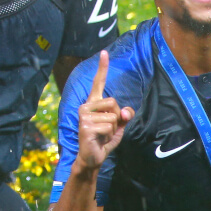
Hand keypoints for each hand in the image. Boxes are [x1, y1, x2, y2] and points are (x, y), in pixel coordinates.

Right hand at [76, 51, 133, 170]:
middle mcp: (86, 106)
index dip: (102, 68)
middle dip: (117, 117)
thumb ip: (124, 115)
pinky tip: (99, 139)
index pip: (98, 83)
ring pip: (113, 116)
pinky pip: (109, 126)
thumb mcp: (119, 125)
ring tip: (103, 135)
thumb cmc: (104, 139)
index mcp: (94, 103)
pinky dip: (109, 135)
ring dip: (113, 128)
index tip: (105, 53)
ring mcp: (84, 116)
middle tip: (107, 128)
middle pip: (114, 102)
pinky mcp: (85, 126)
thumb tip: (126, 111)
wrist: (93, 157)